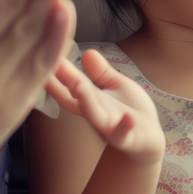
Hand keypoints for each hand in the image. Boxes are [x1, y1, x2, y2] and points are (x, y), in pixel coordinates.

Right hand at [44, 48, 164, 163]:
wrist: (149, 141)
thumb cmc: (131, 110)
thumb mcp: (116, 86)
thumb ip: (101, 72)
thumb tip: (87, 52)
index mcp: (92, 101)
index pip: (70, 86)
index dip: (56, 75)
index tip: (42, 57)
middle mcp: (96, 114)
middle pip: (77, 98)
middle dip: (65, 82)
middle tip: (53, 64)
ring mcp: (111, 128)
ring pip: (95, 116)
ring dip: (86, 100)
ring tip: (78, 85)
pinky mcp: (129, 139)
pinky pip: (124, 135)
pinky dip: (124, 127)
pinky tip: (128, 117)